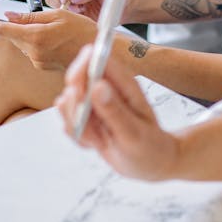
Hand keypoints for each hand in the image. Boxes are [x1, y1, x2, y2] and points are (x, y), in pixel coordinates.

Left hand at [0, 8, 96, 70]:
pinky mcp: (42, 65)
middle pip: (13, 36)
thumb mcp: (57, 14)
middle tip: (29, 16)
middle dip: (15, 26)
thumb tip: (9, 15)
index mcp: (36, 37)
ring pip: (22, 43)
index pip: (4, 30)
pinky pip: (31, 50)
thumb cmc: (82, 29)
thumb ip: (31, 16)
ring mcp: (37, 60)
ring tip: (49, 27)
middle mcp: (33, 52)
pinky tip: (52, 37)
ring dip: (27, 33)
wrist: (97, 51)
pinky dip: (35, 41)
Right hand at [56, 49, 178, 179]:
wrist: (152, 164)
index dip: (82, 67)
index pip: (96, 57)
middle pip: (76, 78)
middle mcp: (107, 88)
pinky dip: (80, 138)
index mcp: (123, 82)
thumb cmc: (150, 146)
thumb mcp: (133, 132)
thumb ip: (114, 110)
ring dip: (79, 126)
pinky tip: (98, 144)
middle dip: (75, 103)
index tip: (77, 88)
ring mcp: (96, 103)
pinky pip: (71, 125)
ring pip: (69, 104)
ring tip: (101, 139)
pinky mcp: (88, 119)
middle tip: (89, 123)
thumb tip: (96, 85)